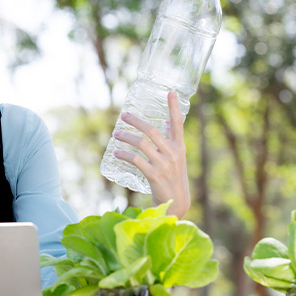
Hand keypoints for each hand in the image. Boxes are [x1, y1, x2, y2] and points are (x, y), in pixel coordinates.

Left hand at [113, 92, 190, 217]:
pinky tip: (116, 153)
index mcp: (180, 147)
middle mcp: (173, 153)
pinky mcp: (154, 175)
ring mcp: (164, 164)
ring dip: (126, 137)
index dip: (174, 107)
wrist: (177, 203)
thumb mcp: (176, 158)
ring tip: (116, 134)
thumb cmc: (174, 178)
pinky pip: (136, 160)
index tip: (170, 92)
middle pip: (152, 130)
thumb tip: (163, 123)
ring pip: (141, 143)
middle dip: (136, 121)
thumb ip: (170, 141)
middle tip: (124, 116)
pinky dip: (124, 154)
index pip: (178, 123)